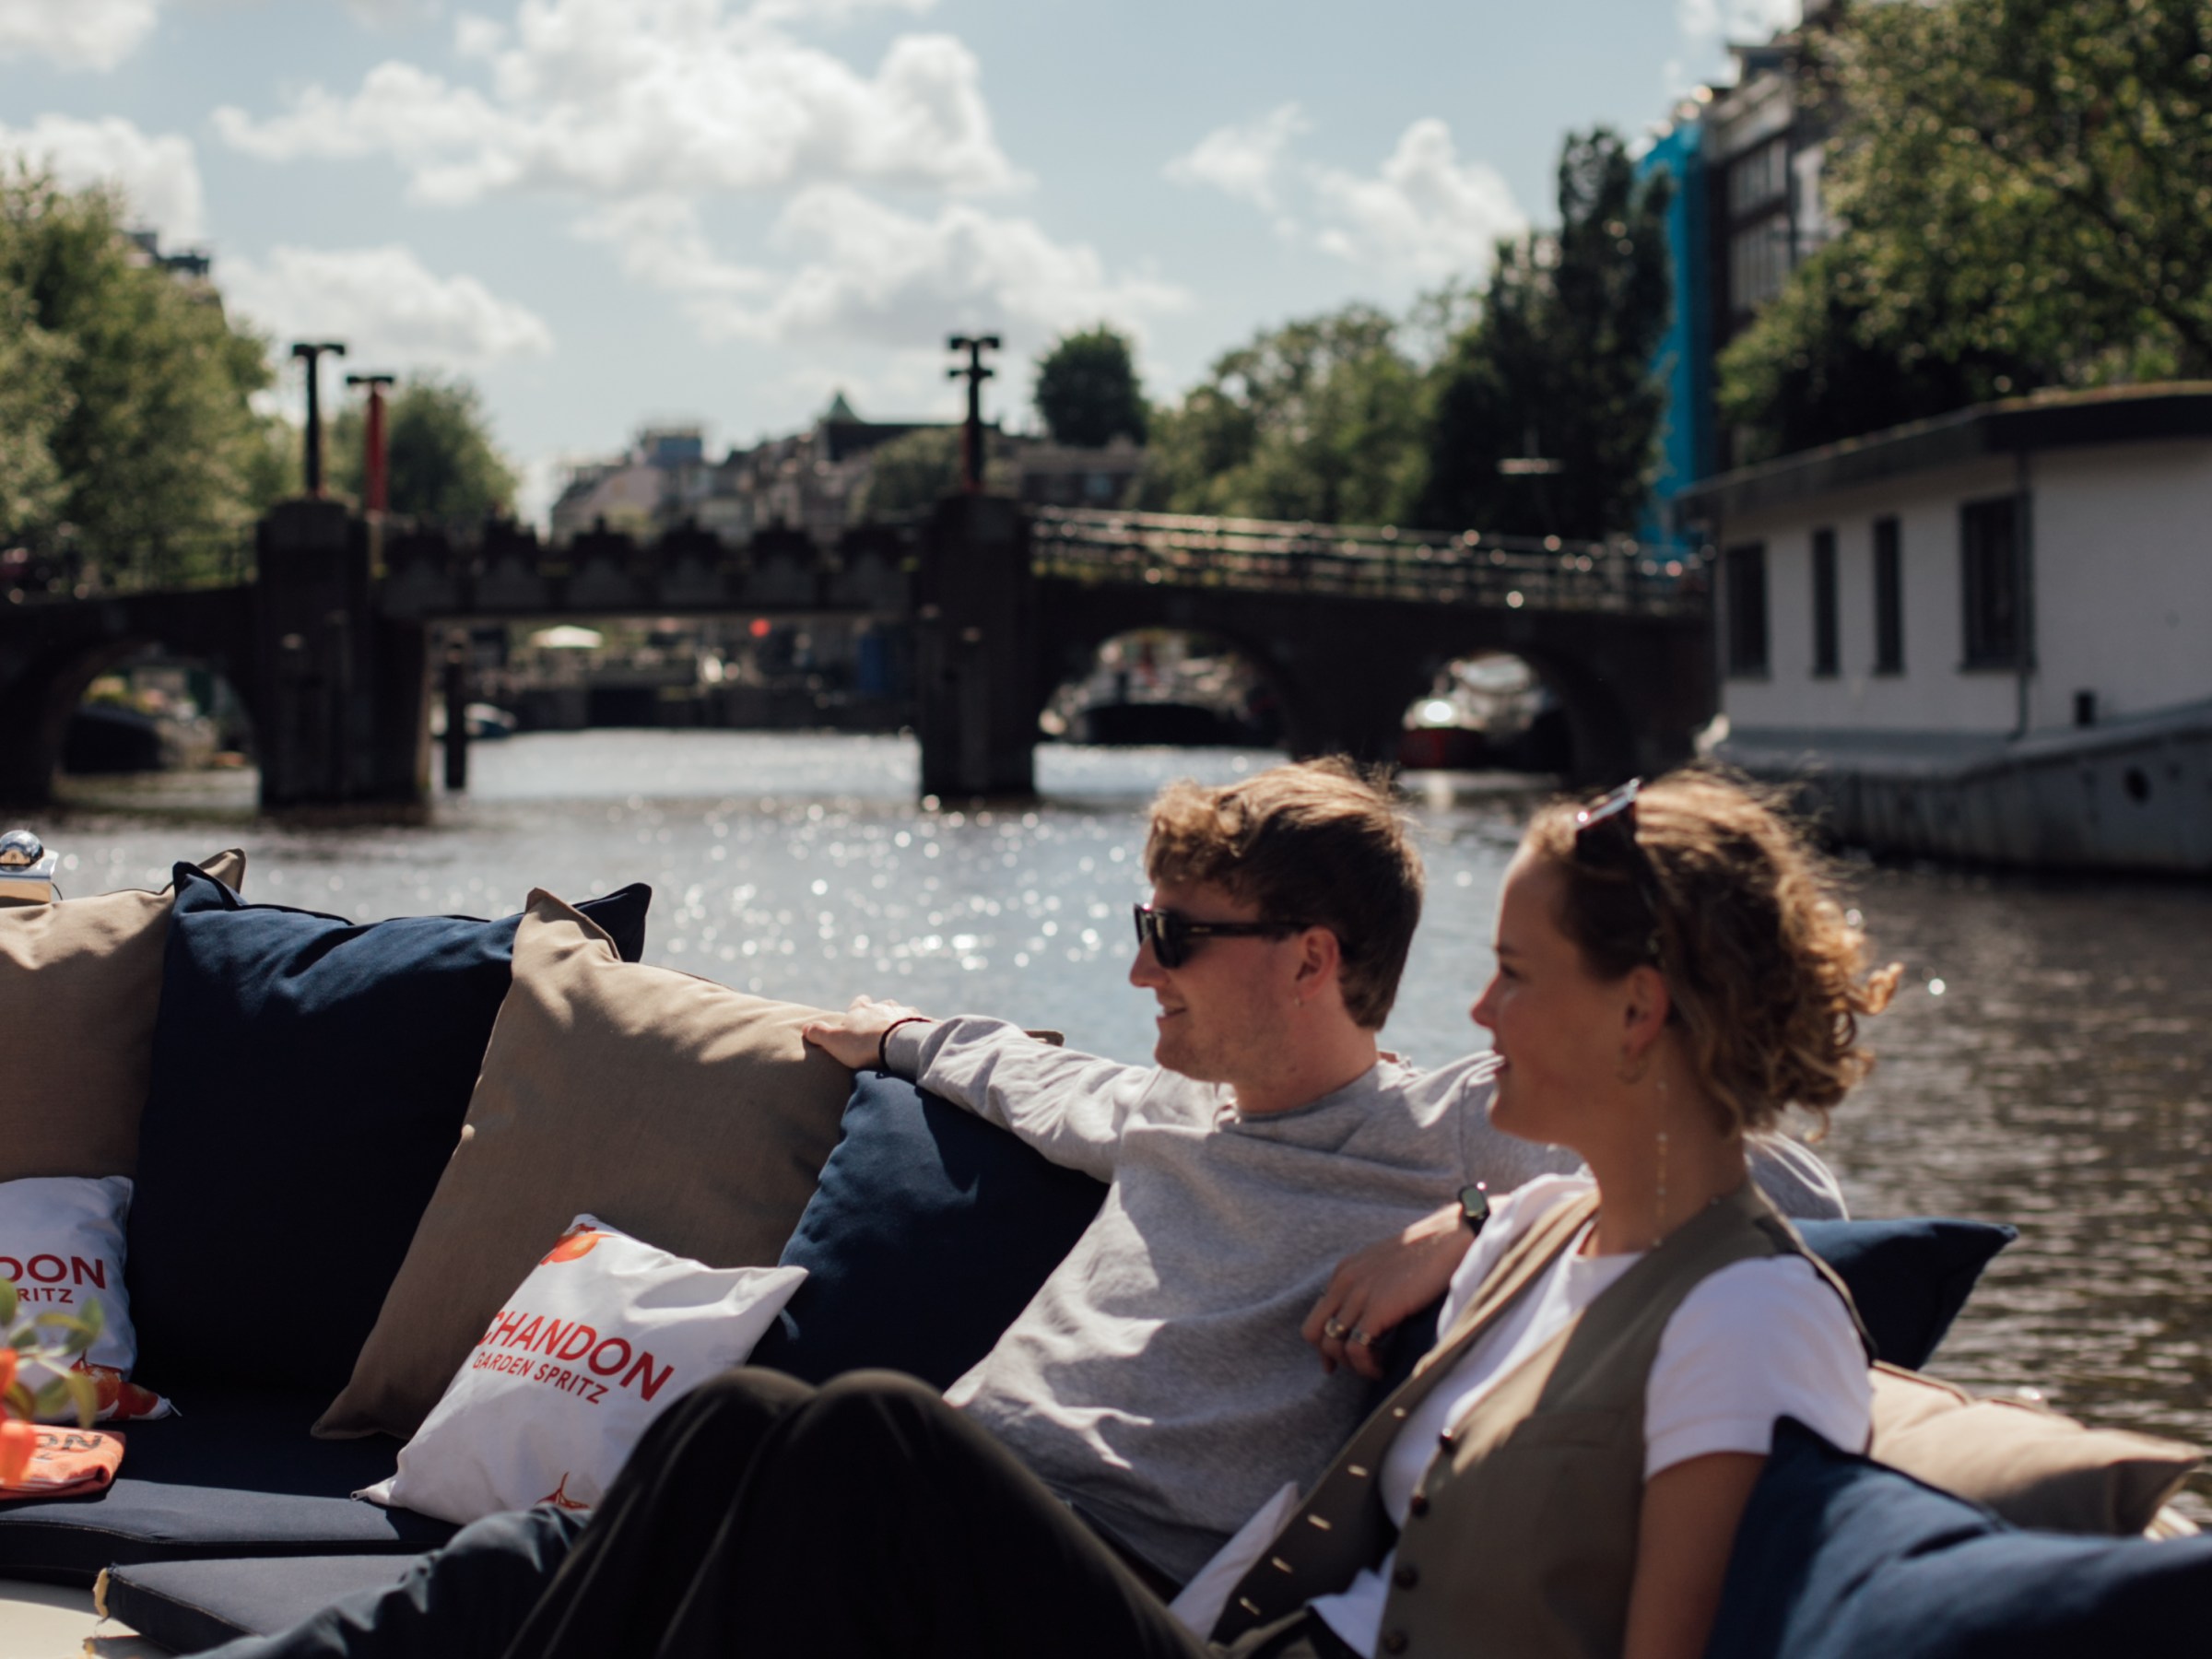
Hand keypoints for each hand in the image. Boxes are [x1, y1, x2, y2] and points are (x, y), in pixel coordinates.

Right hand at [800, 996, 928, 1070]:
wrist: (897, 1046)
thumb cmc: (862, 1045)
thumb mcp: (833, 1041)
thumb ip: (819, 1033)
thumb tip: (805, 1028)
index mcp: (862, 1009)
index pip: (858, 1002)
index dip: (858, 1008)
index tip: (856, 1016)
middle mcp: (884, 1006)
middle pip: (882, 1005)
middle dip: (881, 1013)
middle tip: (879, 1028)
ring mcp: (905, 1013)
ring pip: (902, 1012)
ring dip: (901, 1020)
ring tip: (899, 1034)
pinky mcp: (921, 1024)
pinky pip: (922, 1024)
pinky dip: (919, 1030)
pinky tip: (919, 1039)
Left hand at [1302, 1201, 1471, 1379]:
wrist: (1450, 1237)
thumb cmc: (1427, 1253)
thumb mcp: (1385, 1266)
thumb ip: (1369, 1286)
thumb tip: (1367, 1319)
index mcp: (1344, 1272)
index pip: (1317, 1315)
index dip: (1324, 1342)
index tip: (1338, 1360)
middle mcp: (1344, 1282)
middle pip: (1314, 1332)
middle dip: (1331, 1356)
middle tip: (1357, 1367)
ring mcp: (1359, 1294)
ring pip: (1333, 1345)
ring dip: (1353, 1365)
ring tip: (1376, 1367)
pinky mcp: (1378, 1308)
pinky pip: (1356, 1349)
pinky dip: (1367, 1366)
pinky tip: (1384, 1367)